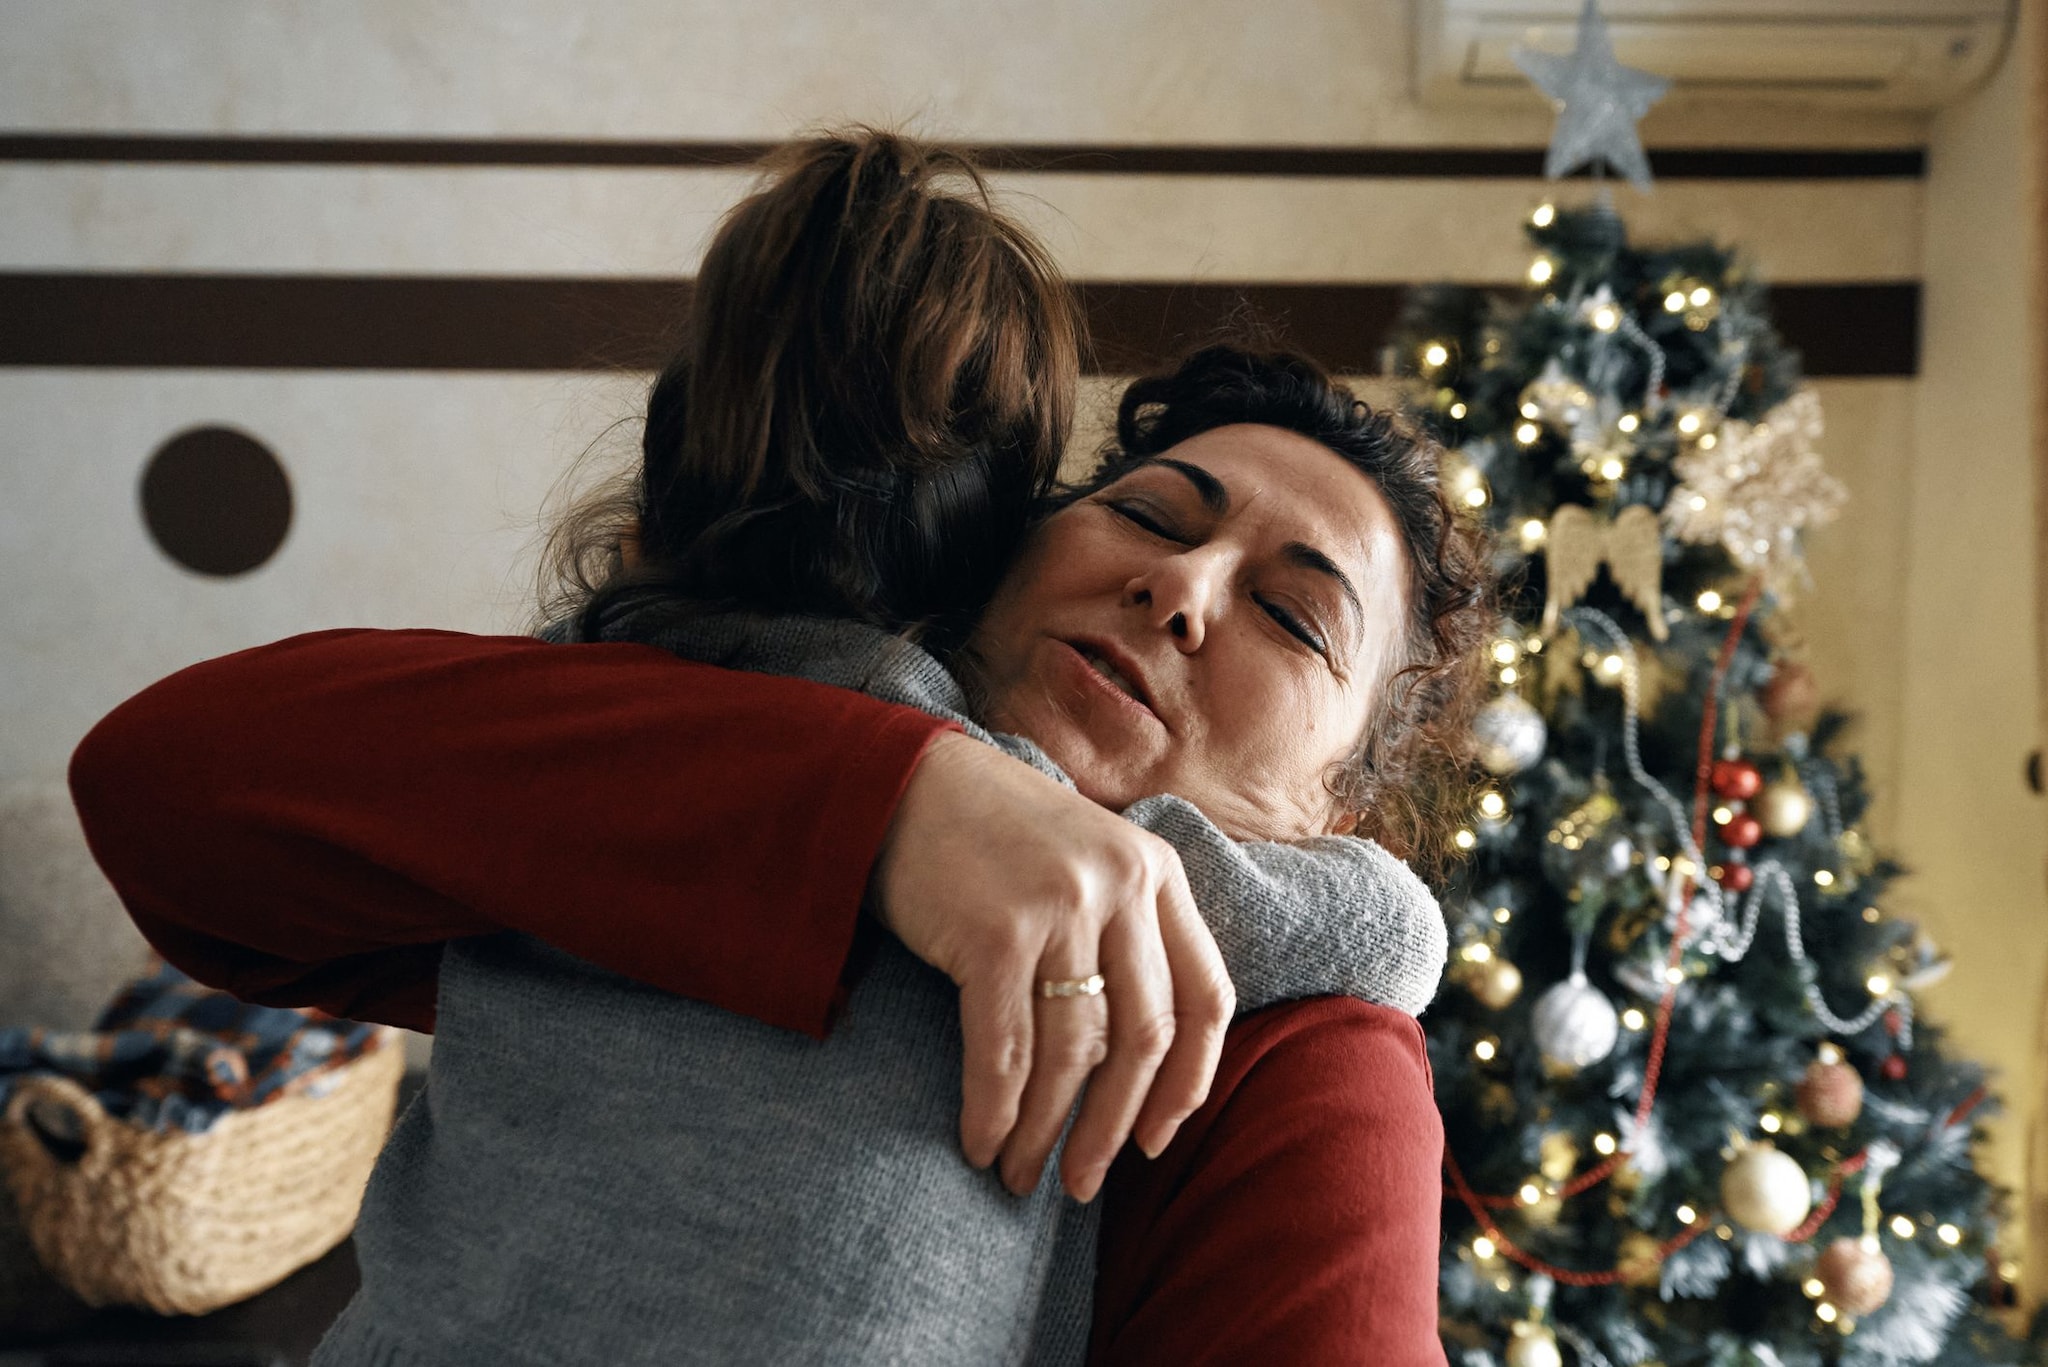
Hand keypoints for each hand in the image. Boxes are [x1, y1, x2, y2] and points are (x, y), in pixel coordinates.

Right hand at [871, 731, 1234, 1201]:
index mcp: (1157, 873)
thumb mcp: (1089, 862)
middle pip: (1143, 1040)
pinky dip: (994, 1109)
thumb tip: (1144, 1063)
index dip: (1189, 1083)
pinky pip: (1003, 1050)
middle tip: (1083, 1182)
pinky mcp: (993, 932)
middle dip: (1113, 1127)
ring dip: (1044, 1130)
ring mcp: (1059, 908)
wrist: (902, 783)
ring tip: (1020, 1172)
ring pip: (1072, 1054)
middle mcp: (1121, 887)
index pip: (1206, 998)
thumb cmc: (994, 837)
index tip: (1157, 1139)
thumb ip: (1128, 933)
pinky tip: (981, 1143)